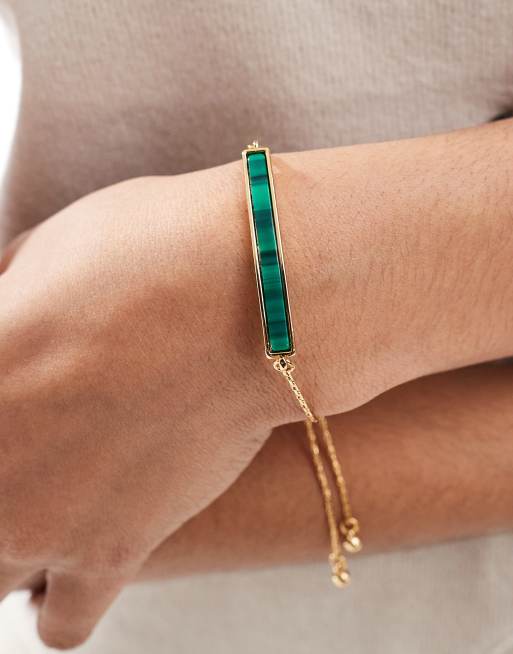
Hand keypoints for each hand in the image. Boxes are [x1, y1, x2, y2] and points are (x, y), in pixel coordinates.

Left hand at [0, 163, 292, 648]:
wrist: (262, 302)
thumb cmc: (156, 252)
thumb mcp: (45, 248)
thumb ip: (3, 295)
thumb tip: (2, 312)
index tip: (17, 387)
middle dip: (1, 460)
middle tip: (27, 444)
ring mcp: (41, 520)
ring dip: (6, 539)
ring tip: (38, 499)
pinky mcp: (114, 551)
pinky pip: (59, 624)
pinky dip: (55, 598)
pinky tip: (72, 549)